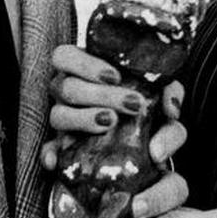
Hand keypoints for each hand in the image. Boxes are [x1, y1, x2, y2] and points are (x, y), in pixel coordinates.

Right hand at [42, 45, 187, 212]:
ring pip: (57, 115)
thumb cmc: (143, 104)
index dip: (85, 64)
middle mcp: (66, 91)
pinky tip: (56, 161)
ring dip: (83, 118)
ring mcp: (62, 119)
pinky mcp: (60, 147)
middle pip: (66, 86)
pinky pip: (46, 150)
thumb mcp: (158, 93)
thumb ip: (167, 93)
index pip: (64, 56)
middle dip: (100, 94)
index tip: (116, 76)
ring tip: (111, 122)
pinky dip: (49, 154)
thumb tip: (170, 110)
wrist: (142, 142)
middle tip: (132, 104)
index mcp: (82, 69)